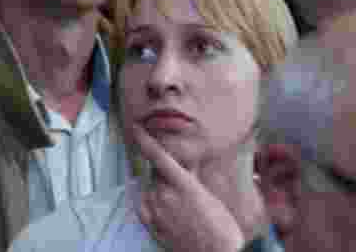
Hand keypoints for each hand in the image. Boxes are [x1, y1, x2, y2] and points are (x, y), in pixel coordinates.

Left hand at [134, 125, 245, 251]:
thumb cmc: (220, 227)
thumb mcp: (209, 195)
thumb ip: (192, 175)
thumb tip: (186, 161)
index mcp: (182, 184)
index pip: (158, 155)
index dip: (145, 139)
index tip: (136, 127)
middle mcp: (164, 195)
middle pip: (156, 173)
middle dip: (165, 172)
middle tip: (182, 186)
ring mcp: (155, 211)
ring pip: (151, 189)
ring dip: (161, 189)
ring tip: (181, 206)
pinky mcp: (150, 225)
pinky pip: (144, 205)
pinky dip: (151, 202)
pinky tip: (165, 209)